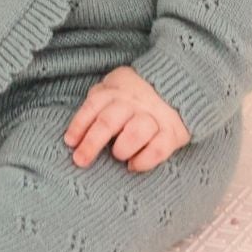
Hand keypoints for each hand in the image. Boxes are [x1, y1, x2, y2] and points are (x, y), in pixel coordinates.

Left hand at [63, 65, 190, 171]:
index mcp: (117, 90)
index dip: (80, 125)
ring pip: (135, 132)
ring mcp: (154, 116)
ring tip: (118, 155)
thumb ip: (99, 100)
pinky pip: (158, 149)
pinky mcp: (172, 132)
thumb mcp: (116, 87)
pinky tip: (133, 166)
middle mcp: (134, 102)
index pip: (93, 106)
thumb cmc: (136, 94)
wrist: (181, 85)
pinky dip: (144, 160)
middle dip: (92, 143)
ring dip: (122, 147)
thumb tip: (76, 130)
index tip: (70, 142)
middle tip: (81, 160)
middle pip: (109, 121)